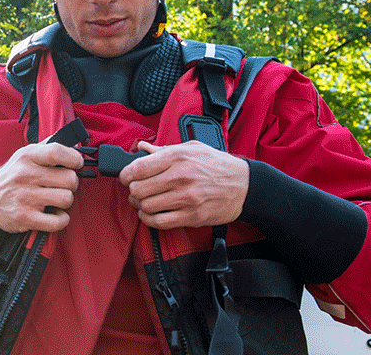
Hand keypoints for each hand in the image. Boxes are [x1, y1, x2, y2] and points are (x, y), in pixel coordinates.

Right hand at [0, 143, 81, 233]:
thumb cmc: (14, 176)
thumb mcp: (25, 155)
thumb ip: (50, 146)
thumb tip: (77, 143)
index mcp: (27, 156)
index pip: (57, 152)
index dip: (74, 158)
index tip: (76, 163)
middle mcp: (25, 175)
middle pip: (69, 179)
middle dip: (71, 183)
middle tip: (63, 184)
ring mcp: (25, 197)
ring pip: (66, 199)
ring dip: (65, 201)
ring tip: (56, 198)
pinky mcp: (26, 217)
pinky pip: (57, 221)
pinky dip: (61, 220)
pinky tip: (54, 214)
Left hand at [119, 141, 248, 229]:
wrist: (245, 186)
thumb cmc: (218, 166)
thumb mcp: (192, 149)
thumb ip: (164, 149)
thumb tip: (141, 147)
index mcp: (177, 157)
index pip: (138, 168)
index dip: (125, 175)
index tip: (126, 177)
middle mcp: (180, 177)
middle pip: (138, 189)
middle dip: (132, 191)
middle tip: (135, 191)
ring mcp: (186, 198)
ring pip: (146, 206)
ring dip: (140, 206)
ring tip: (143, 202)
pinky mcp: (191, 216)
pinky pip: (159, 222)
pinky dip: (149, 220)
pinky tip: (150, 214)